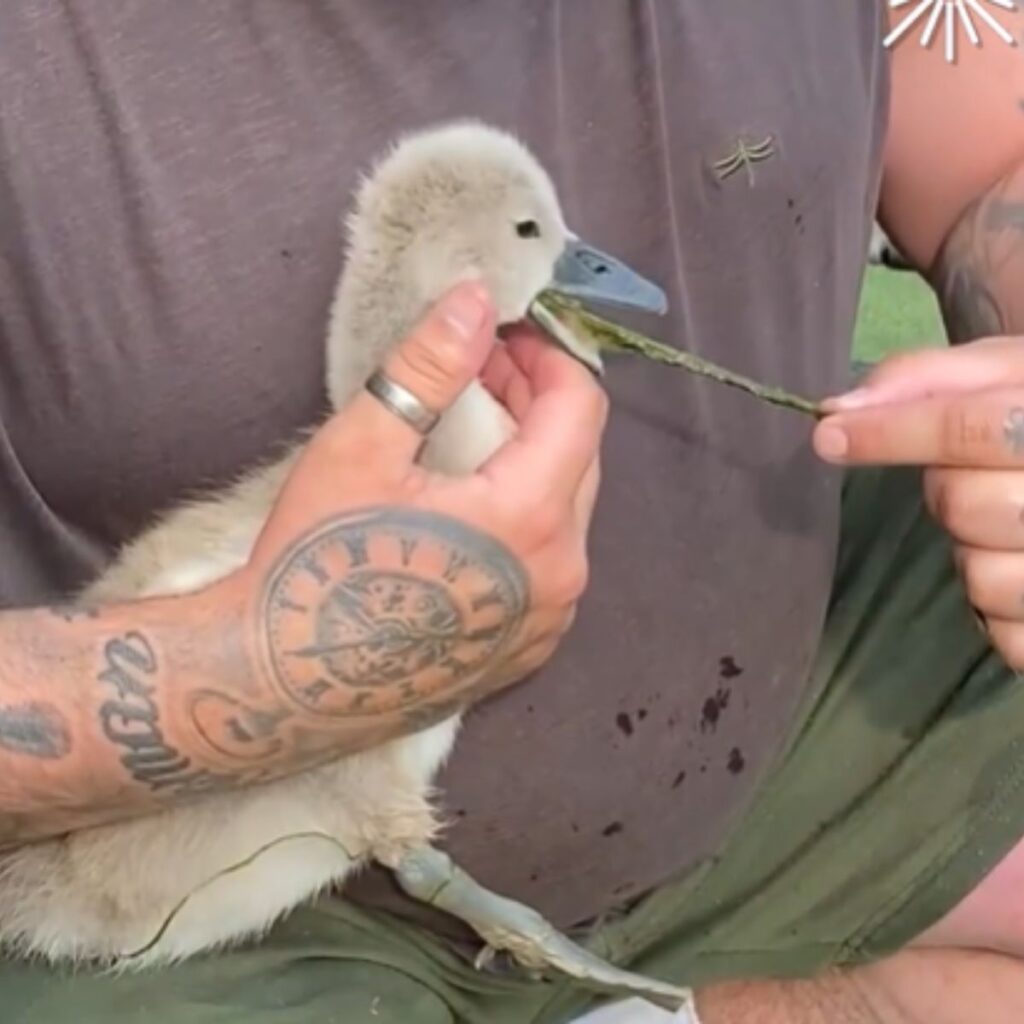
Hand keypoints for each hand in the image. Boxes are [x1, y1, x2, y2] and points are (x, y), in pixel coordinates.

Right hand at [242, 280, 607, 718]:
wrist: (282, 685)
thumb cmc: (315, 563)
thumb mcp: (365, 449)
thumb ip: (430, 365)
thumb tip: (476, 299)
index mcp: (532, 516)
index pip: (580, 407)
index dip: (548, 356)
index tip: (505, 335)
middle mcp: (562, 572)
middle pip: (581, 456)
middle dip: (537, 402)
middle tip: (480, 374)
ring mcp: (551, 618)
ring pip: (569, 510)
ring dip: (532, 459)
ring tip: (470, 433)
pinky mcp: (529, 648)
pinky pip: (552, 561)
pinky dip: (526, 517)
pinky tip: (471, 508)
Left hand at [812, 337, 1023, 667]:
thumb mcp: (1012, 373)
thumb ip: (930, 379)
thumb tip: (838, 408)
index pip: (978, 426)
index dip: (894, 431)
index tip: (829, 434)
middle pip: (970, 506)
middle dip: (947, 491)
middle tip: (973, 477)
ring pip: (984, 578)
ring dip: (973, 554)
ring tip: (1012, 528)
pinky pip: (1008, 638)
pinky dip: (997, 612)